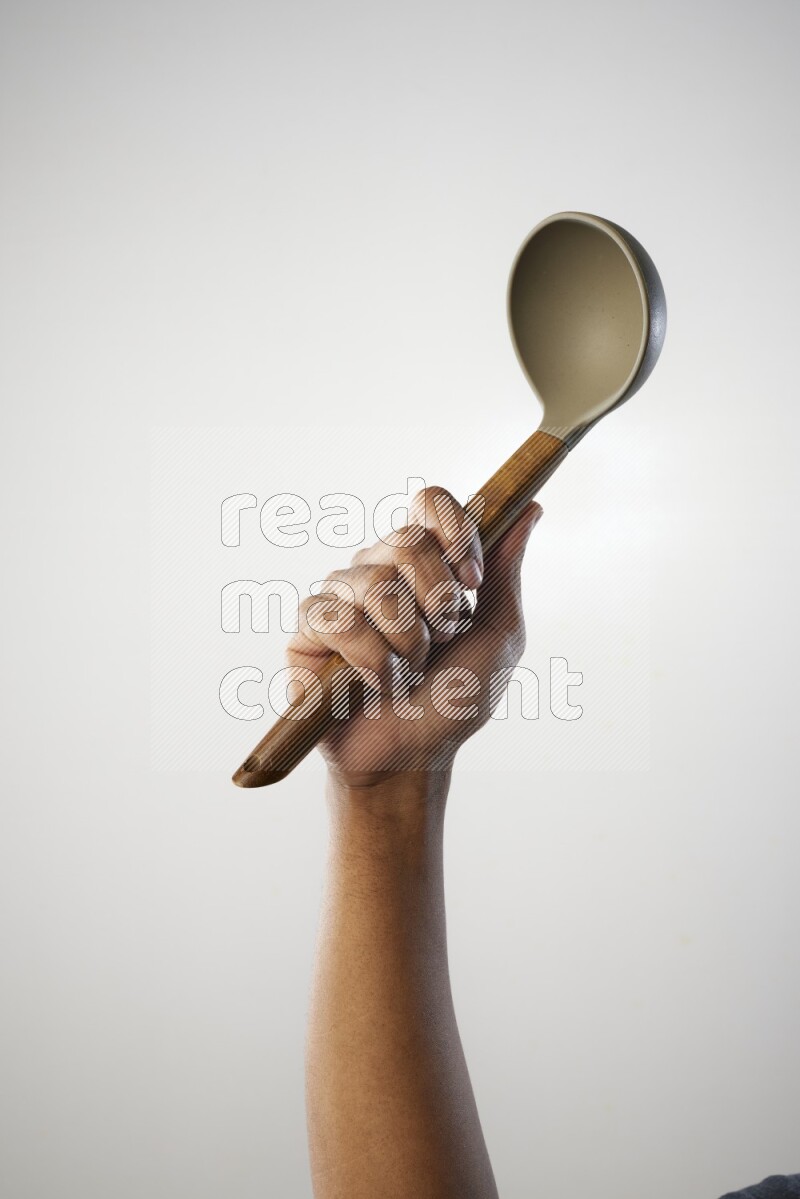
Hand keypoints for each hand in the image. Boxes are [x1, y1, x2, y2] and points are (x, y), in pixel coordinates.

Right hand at [285, 486, 542, 785]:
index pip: (429, 502)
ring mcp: (340, 598)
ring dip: (408, 641)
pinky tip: (376, 683)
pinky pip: (338, 620)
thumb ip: (506, 572)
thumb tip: (531, 508)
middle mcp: (377, 569)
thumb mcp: (499, 636)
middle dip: (439, 600)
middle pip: (407, 539)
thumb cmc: (454, 701)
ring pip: (376, 584)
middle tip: (442, 641)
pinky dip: (370, 660)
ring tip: (408, 671)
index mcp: (422, 563)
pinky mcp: (309, 631)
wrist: (414, 758)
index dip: (454, 532)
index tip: (472, 581)